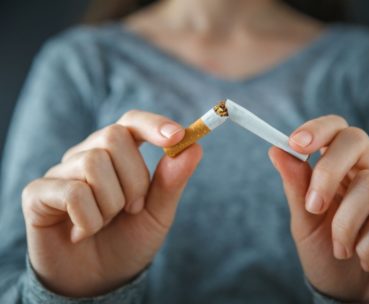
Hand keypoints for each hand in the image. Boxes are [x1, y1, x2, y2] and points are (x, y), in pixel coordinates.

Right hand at [22, 110, 201, 296]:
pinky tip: (82, 233)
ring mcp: (61, 173)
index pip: (131, 122)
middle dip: (134, 180)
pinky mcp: (38, 194)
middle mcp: (87, 156)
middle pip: (114, 137)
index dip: (153, 124)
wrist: (99, 280)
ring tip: (106, 223)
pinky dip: (89, 220)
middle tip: (132, 209)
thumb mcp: (157, 213)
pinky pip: (72, 192)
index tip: (178, 136)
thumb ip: (172, 181)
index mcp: (117, 156)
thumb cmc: (128, 240)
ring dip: (111, 204)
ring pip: (94, 163)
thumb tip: (194, 147)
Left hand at [269, 115, 368, 301]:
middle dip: (327, 172)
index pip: (336, 129)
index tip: (295, 143)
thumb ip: (296, 187)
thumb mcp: (305, 223)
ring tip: (341, 250)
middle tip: (314, 208)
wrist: (355, 296)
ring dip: (345, 224)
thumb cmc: (329, 256)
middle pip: (356, 139)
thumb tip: (276, 150)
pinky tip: (365, 258)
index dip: (317, 129)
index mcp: (343, 169)